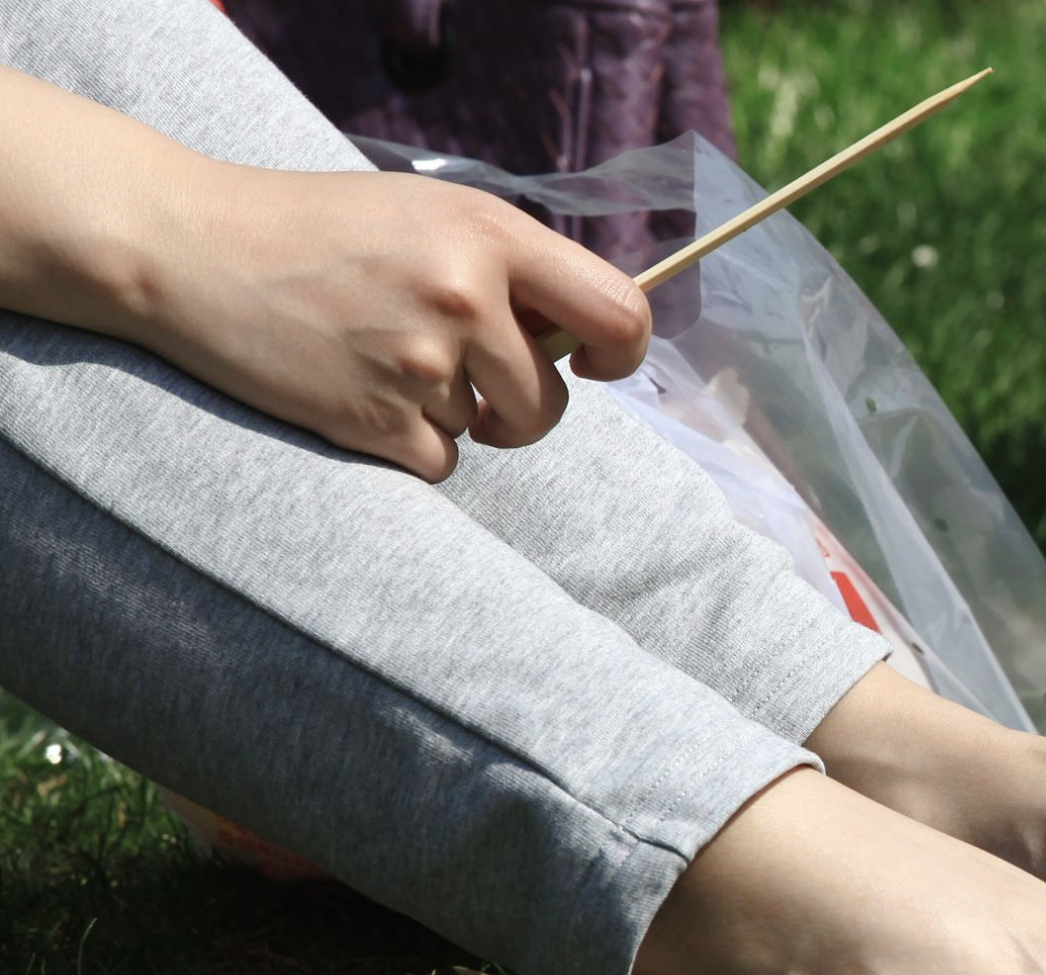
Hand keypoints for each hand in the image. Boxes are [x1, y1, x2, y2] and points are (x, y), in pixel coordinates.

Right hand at [130, 163, 651, 481]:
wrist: (195, 248)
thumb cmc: (321, 228)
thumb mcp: (431, 214)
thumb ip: (509, 264)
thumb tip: (584, 333)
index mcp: (493, 236)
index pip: (618, 312)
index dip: (623, 353)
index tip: (598, 364)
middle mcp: (468, 298)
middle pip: (551, 401)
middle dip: (523, 405)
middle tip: (468, 376)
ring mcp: (423, 363)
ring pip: (489, 431)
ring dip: (451, 414)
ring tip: (383, 359)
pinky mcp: (377, 420)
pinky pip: (439, 462)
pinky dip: (409, 444)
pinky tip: (358, 392)